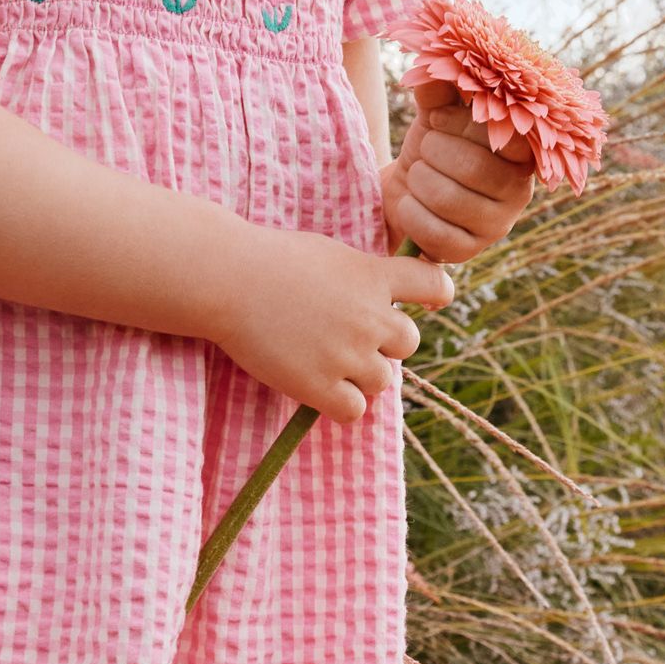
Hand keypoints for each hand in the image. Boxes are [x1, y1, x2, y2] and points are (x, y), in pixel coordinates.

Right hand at [210, 225, 454, 424]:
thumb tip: (380, 296)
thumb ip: (361, 276)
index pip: (434, 286)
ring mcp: (347, 354)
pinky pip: (354, 411)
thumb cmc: (268, 259)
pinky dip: (340, 403)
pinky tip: (317, 386)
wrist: (227, 279)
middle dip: (384, 342)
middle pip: (408, 343)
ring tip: (322, 359)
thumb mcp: (329, 253)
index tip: (430, 299)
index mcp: (373, 276)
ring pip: (381, 381)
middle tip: (346, 336)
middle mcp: (371, 317)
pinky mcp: (320, 386)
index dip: (437, 294)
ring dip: (359, 375)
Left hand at [381, 80, 536, 262]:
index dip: (463, 123)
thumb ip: (439, 90)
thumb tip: (433, 64)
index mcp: (520, 152)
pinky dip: (409, 211)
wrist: (406, 192)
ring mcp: (496, 226)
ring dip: (418, 179)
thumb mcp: (435, 114)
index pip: (508, 136)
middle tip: (423, 148)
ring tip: (417, 173)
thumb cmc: (432, 147)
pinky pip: (433, 233)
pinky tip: (408, 201)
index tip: (438, 118)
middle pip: (474, 166)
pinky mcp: (467, 252)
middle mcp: (518, 191)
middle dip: (433, 150)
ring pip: (449, 199)